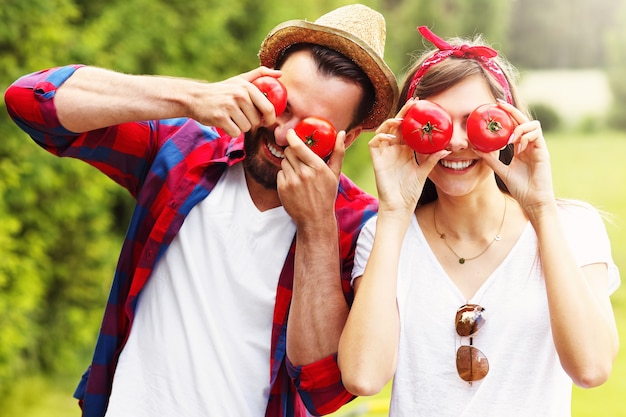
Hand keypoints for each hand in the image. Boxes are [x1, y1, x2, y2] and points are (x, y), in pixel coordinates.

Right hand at [188, 66, 281, 136]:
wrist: (195, 97)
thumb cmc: (222, 90)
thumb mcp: (240, 79)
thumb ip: (260, 74)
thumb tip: (280, 74)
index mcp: (247, 87)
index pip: (269, 108)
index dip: (270, 119)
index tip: (266, 121)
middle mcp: (239, 95)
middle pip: (257, 121)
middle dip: (252, 123)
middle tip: (242, 117)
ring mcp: (229, 106)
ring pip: (246, 128)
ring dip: (241, 127)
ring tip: (232, 118)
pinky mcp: (220, 118)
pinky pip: (235, 133)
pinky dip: (231, 131)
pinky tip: (225, 123)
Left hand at [276, 127, 345, 227]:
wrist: (315, 218)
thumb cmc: (326, 194)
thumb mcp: (335, 173)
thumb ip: (338, 152)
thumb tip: (341, 133)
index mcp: (316, 167)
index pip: (298, 146)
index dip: (292, 137)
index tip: (290, 133)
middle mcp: (303, 173)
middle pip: (289, 152)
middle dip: (292, 151)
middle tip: (298, 157)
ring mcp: (291, 181)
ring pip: (284, 162)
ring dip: (289, 164)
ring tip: (299, 173)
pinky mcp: (282, 189)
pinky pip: (280, 173)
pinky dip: (285, 175)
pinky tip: (294, 183)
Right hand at [370, 99, 449, 216]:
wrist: (400, 206)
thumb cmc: (410, 191)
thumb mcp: (424, 171)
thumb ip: (432, 159)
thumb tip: (447, 149)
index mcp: (405, 150)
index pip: (408, 128)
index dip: (412, 117)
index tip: (422, 105)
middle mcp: (394, 149)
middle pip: (396, 125)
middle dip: (403, 113)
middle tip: (413, 103)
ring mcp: (384, 153)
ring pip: (383, 130)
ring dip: (390, 122)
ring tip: (401, 120)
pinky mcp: (376, 160)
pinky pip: (374, 143)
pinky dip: (381, 137)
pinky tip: (391, 137)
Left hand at [474, 100, 555, 213]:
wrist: (533, 201)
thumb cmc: (520, 187)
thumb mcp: (501, 170)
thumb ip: (491, 159)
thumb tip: (476, 149)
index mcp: (522, 147)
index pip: (515, 125)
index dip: (507, 114)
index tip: (495, 105)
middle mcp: (531, 145)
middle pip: (524, 121)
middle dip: (512, 111)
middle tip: (500, 105)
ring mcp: (538, 148)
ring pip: (533, 125)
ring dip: (519, 128)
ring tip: (509, 139)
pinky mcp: (544, 152)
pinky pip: (537, 136)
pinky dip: (525, 137)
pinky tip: (517, 147)